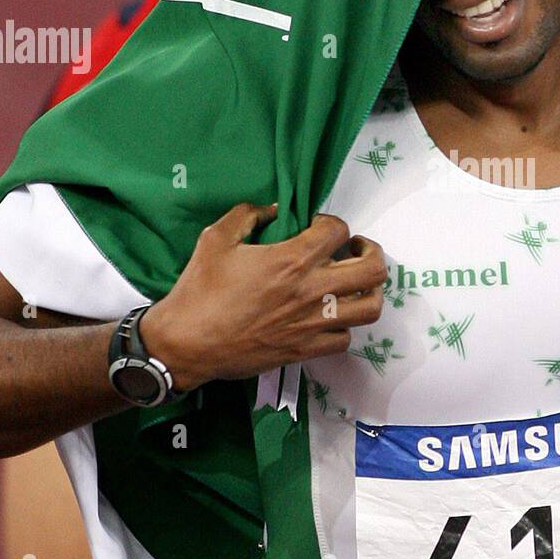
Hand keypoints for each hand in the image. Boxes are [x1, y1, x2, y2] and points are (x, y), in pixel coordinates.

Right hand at [142, 203, 385, 388]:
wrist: (186, 343)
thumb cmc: (199, 290)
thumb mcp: (216, 238)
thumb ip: (247, 215)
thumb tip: (272, 208)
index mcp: (291, 260)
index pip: (338, 230)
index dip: (333, 222)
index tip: (318, 226)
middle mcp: (311, 291)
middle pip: (373, 269)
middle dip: (371, 252)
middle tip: (356, 249)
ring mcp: (312, 323)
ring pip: (371, 308)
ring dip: (370, 291)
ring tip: (356, 284)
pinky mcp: (305, 350)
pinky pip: (346, 339)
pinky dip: (345, 325)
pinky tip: (331, 316)